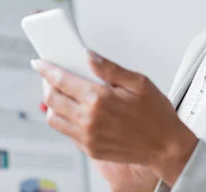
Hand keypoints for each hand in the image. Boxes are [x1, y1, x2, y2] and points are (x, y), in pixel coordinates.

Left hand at [31, 52, 197, 187]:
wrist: (166, 147)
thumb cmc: (156, 114)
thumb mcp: (139, 82)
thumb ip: (110, 68)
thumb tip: (89, 56)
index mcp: (99, 99)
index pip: (61, 80)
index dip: (47, 69)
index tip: (40, 63)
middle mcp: (89, 119)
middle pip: (51, 99)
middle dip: (47, 84)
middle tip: (51, 76)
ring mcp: (87, 137)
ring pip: (54, 118)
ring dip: (52, 103)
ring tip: (62, 93)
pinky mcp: (90, 149)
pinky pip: (67, 132)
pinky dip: (65, 119)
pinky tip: (76, 110)